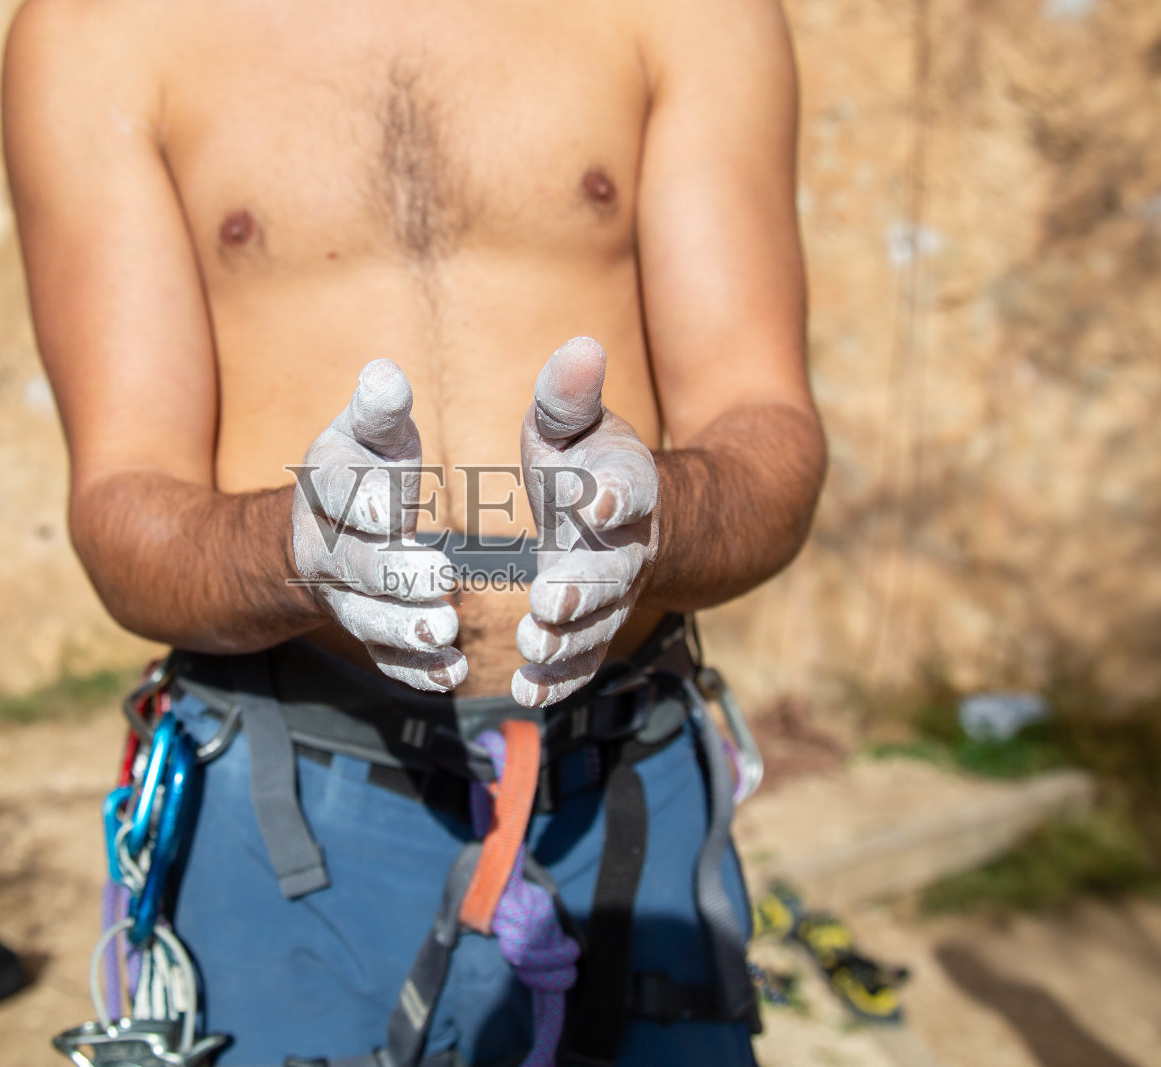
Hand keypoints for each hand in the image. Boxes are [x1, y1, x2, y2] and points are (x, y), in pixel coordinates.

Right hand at [291, 360, 467, 691]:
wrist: (319, 533)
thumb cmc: (363, 469)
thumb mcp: (367, 432)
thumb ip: (379, 410)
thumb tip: (385, 373)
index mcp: (325, 485)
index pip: (337, 494)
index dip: (364, 501)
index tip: (393, 509)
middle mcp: (324, 546)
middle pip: (353, 565)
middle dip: (394, 575)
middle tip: (440, 580)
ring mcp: (342, 595)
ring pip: (366, 618)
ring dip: (406, 630)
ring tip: (447, 631)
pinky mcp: (366, 629)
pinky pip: (384, 656)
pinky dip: (414, 669)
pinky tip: (449, 673)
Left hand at [512, 337, 658, 707]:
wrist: (629, 521)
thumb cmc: (588, 462)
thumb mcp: (577, 423)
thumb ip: (570, 395)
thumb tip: (580, 345)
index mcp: (627, 488)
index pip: (633, 489)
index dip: (619, 493)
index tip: (601, 499)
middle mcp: (627, 549)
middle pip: (613, 573)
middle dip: (584, 587)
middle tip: (550, 601)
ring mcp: (613, 597)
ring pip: (598, 625)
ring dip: (568, 640)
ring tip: (535, 645)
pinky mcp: (591, 631)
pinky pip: (581, 661)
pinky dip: (558, 679)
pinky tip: (527, 694)